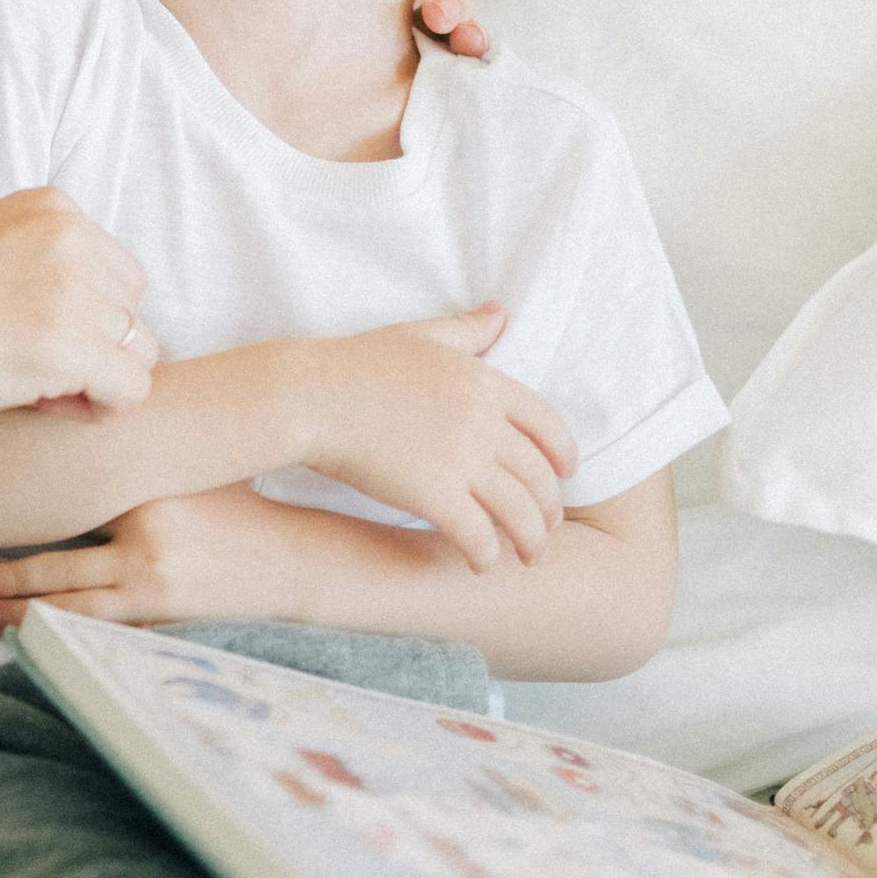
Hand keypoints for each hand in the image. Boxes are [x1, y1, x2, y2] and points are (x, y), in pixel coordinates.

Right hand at [0, 187, 158, 436]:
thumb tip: (92, 313)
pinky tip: (40, 408)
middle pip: (132, 311)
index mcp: (49, 206)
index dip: (79, 316)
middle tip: (28, 369)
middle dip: (94, 347)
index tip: (24, 334)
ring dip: (93, 381)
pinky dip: (97, 411)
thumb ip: (36, 261)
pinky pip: (131, 391)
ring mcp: (69, 288)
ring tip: (29, 387)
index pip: (115, 272)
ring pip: (139, 353)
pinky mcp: (64, 345)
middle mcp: (68, 235)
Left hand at [0, 484, 299, 631]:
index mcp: (145, 495)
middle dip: (10, 578)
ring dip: (26, 614)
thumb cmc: (238, 505)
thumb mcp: (190, 467)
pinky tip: (37, 639)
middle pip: (58, 567)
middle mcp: (144, 541)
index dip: (21, 510)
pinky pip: (101, 629)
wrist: (290, 559)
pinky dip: (64, 635)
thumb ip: (138, 456)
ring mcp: (152, 586)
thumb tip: (80, 424)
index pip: (67, 505)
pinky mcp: (163, 618)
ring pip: (72, 607)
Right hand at [291, 308, 571, 567]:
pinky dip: (486, 555)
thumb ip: (466, 330)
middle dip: (550, 508)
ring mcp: (462, 459)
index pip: (547, 422)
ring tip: (530, 557)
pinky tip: (480, 564)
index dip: (563, 453)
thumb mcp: (418, 336)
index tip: (566, 475)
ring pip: (520, 511)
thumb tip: (501, 313)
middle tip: (548, 527)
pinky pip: (479, 535)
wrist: (310, 396)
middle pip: (539, 474)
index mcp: (483, 380)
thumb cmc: (355, 364)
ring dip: (531, 540)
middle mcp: (482, 420)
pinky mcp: (436, 496)